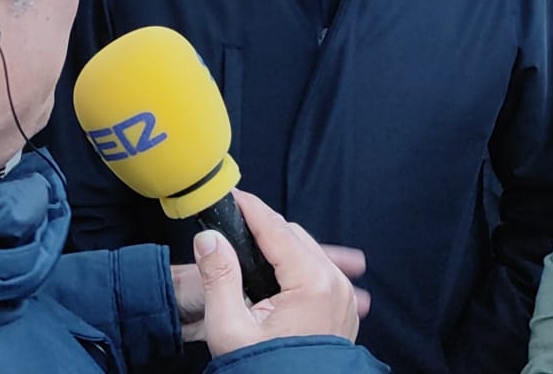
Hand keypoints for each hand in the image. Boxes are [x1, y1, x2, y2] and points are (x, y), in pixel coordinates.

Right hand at [191, 190, 367, 354]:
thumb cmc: (264, 371)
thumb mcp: (231, 327)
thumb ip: (219, 277)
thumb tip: (209, 238)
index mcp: (313, 283)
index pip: (276, 229)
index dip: (249, 209)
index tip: (230, 196)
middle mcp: (335, 284)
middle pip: (294, 237)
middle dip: (263, 229)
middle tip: (232, 227)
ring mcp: (343, 298)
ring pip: (308, 252)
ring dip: (280, 248)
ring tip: (248, 253)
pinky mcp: (343, 311)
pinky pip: (319, 273)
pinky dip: (296, 267)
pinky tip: (273, 277)